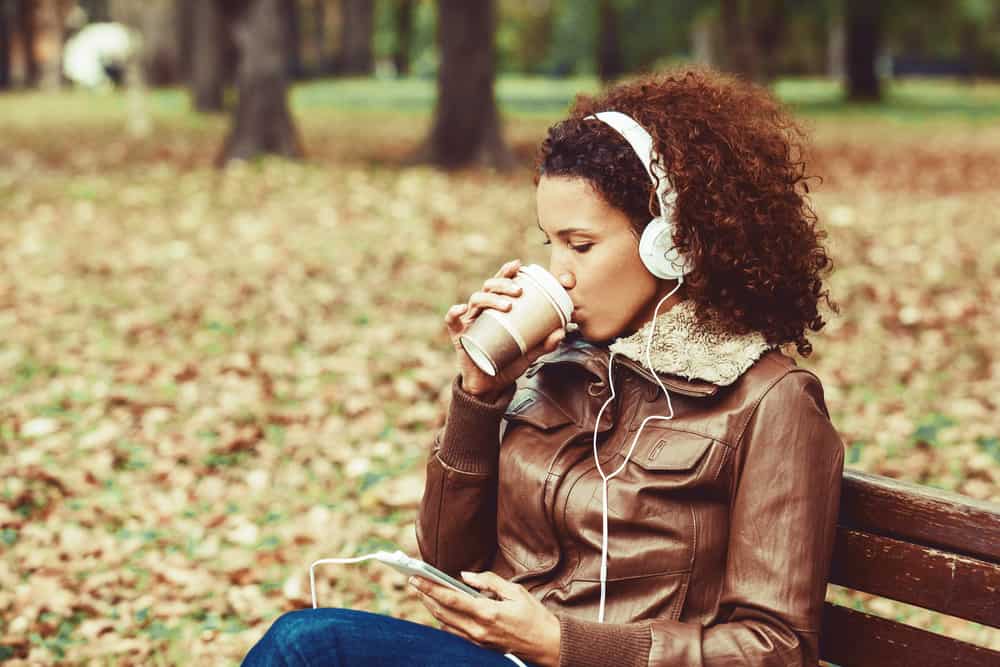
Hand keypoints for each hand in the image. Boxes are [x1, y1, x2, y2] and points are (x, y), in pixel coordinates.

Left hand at [410, 570, 561, 666]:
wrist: (546, 645)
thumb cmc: (534, 616)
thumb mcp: (515, 591)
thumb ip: (489, 581)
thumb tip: (465, 576)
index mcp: (487, 613)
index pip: (451, 599)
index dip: (430, 588)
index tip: (416, 577)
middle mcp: (478, 629)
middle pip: (442, 613)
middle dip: (425, 596)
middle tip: (414, 581)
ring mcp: (477, 639)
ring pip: (445, 623)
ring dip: (431, 607)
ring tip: (422, 592)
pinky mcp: (479, 644)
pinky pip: (454, 631)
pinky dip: (443, 618)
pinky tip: (439, 608)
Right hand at [445, 259, 566, 399]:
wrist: (490, 384)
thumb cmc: (508, 362)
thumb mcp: (529, 353)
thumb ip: (545, 343)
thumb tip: (562, 331)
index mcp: (496, 309)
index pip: (500, 284)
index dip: (507, 272)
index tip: (518, 265)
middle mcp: (482, 311)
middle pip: (489, 287)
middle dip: (503, 284)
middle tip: (519, 291)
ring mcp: (469, 321)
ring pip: (476, 300)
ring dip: (491, 298)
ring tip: (507, 306)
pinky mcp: (459, 336)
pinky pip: (452, 321)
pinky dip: (454, 312)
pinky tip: (461, 309)